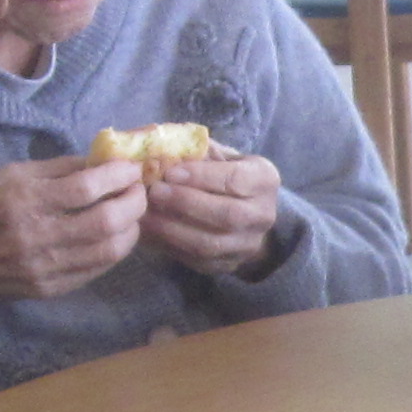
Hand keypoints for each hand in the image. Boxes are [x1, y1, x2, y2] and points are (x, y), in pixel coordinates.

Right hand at [0, 156, 146, 329]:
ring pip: (108, 250)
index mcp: (22, 199)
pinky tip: (117, 236)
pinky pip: (96, 270)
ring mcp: (43, 267)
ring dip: (131, 228)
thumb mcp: (4, 175)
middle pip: (106, 221)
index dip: (118, 175)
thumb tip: (100, 160)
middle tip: (140, 189)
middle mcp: (35, 235)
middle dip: (134, 202)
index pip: (86, 187)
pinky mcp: (48, 288)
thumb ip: (54, 169)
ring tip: (133, 212)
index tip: (131, 167)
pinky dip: (115, 250)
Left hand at [139, 149, 284, 277]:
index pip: (236, 179)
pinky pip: (199, 261)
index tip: (170, 172)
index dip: (202, 176)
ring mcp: (248, 244)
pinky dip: (172, 247)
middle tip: (154, 193)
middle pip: (227, 214)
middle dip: (186, 203)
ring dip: (174, 230)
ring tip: (146, 215)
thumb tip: (162, 146)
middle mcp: (263, 214)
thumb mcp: (221, 156)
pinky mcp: (230, 264)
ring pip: (211, 243)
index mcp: (265, 180)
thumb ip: (198, 151)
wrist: (248, 213)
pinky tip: (151, 234)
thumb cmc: (227, 175)